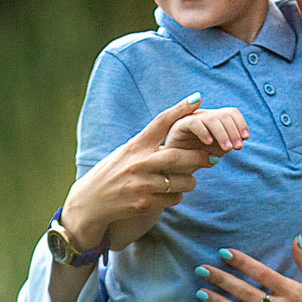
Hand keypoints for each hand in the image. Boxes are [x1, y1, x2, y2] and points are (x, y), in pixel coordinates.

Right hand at [57, 94, 232, 252]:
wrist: (89, 203)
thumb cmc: (112, 174)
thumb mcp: (125, 153)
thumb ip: (147, 145)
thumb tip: (176, 133)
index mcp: (135, 146)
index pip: (160, 122)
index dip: (180, 109)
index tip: (197, 98)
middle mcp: (137, 163)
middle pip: (178, 157)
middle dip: (199, 157)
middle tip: (212, 157)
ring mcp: (140, 184)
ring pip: (180, 182)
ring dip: (190, 181)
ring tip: (188, 180)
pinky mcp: (143, 203)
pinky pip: (173, 199)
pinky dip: (177, 196)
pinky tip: (170, 194)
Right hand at [166, 106, 249, 158]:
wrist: (173, 169)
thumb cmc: (195, 160)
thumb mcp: (216, 152)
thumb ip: (228, 144)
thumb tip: (242, 137)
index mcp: (213, 119)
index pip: (231, 112)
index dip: (241, 123)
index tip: (245, 138)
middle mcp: (203, 116)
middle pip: (223, 114)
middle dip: (233, 131)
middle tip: (237, 147)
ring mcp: (190, 119)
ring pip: (211, 118)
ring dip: (222, 133)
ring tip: (227, 149)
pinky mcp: (178, 126)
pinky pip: (193, 123)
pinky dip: (204, 132)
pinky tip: (209, 143)